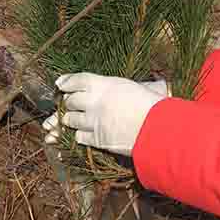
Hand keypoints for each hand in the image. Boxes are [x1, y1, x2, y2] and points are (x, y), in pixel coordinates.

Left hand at [52, 73, 168, 156]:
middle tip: (67, 103)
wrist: (159, 129)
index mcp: (104, 85)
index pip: (78, 80)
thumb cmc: (153, 105)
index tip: (60, 84)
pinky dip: (77, 136)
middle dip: (68, 102)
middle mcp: (95, 102)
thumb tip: (109, 89)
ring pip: (71, 119)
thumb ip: (114, 88)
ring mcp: (94, 121)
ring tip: (69, 119)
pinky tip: (78, 135)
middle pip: (71, 100)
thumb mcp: (132, 88)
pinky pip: (79, 137)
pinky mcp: (97, 139)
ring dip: (68, 119)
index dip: (67, 81)